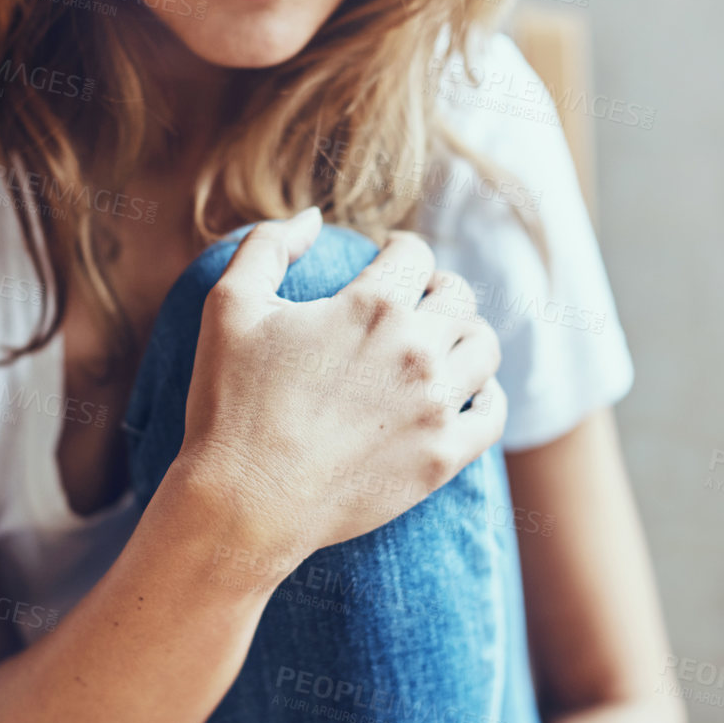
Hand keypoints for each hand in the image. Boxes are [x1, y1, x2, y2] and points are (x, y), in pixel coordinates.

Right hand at [178, 208, 505, 581]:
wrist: (245, 504)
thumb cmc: (229, 403)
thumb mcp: (229, 306)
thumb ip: (268, 245)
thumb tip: (314, 219)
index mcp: (370, 306)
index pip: (414, 253)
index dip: (398, 250)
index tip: (388, 261)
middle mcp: (416, 350)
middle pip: (458, 295)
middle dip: (436, 288)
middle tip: (415, 300)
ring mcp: (436, 407)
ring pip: (483, 347)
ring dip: (464, 335)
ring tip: (440, 343)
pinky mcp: (444, 457)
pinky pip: (494, 412)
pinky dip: (486, 394)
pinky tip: (464, 393)